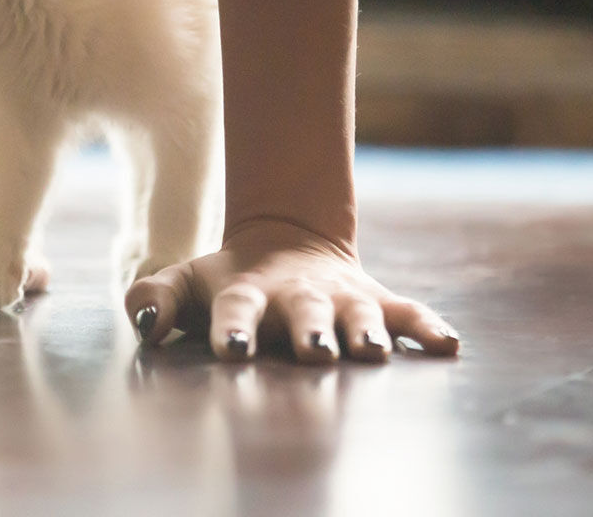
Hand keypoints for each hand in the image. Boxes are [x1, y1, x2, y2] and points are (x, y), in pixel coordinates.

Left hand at [124, 219, 459, 363]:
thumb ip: (153, 298)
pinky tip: (449, 344)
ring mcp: (339, 298)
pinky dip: (428, 326)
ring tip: (374, 351)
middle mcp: (296, 297)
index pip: (236, 309)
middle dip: (310, 333)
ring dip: (365, 332)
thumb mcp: (185, 283)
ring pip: (357, 315)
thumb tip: (142, 323)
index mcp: (247, 294)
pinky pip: (406, 312)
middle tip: (315, 352)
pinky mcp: (374, 300)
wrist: (285, 240)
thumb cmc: (226, 281)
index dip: (233, 328)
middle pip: (304, 315)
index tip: (232, 350)